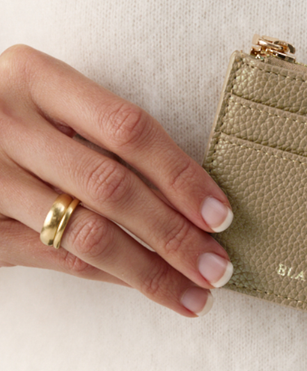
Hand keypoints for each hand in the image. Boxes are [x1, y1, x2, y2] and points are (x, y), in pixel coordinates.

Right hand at [0, 44, 234, 316]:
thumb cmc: (14, 122)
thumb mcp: (47, 104)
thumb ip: (105, 136)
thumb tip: (196, 194)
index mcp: (33, 77)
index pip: (127, 128)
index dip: (180, 175)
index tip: (220, 214)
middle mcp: (4, 121)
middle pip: (112, 187)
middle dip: (174, 235)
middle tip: (217, 267)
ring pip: (87, 234)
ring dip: (150, 271)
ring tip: (193, 293)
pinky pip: (57, 259)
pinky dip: (110, 277)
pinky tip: (145, 287)